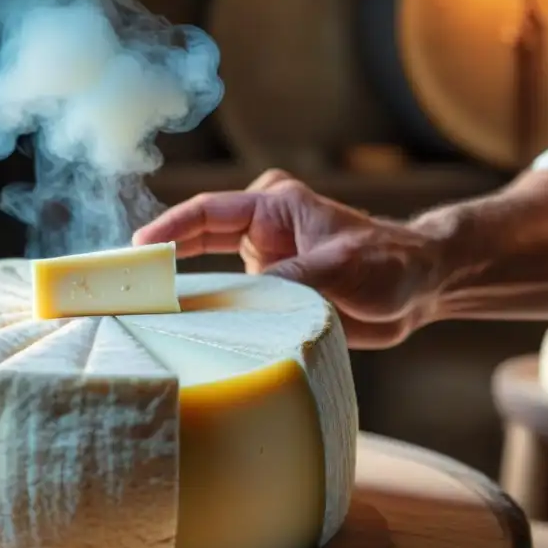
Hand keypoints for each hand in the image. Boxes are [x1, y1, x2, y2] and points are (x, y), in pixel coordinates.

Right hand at [132, 170, 432, 348]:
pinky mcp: (273, 296)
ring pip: (212, 279)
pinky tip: (190, 340)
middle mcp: (261, 233)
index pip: (209, 213)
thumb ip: (290, 279)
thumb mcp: (339, 267)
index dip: (169, 229)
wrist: (421, 288)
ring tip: (145, 317)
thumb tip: (240, 302)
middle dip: (162, 262)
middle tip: (126, 288)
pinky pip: (235, 306)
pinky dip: (214, 321)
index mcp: (274, 207)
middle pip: (197, 243)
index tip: (137, 249)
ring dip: (186, 297)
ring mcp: (265, 265)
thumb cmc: (389, 262)